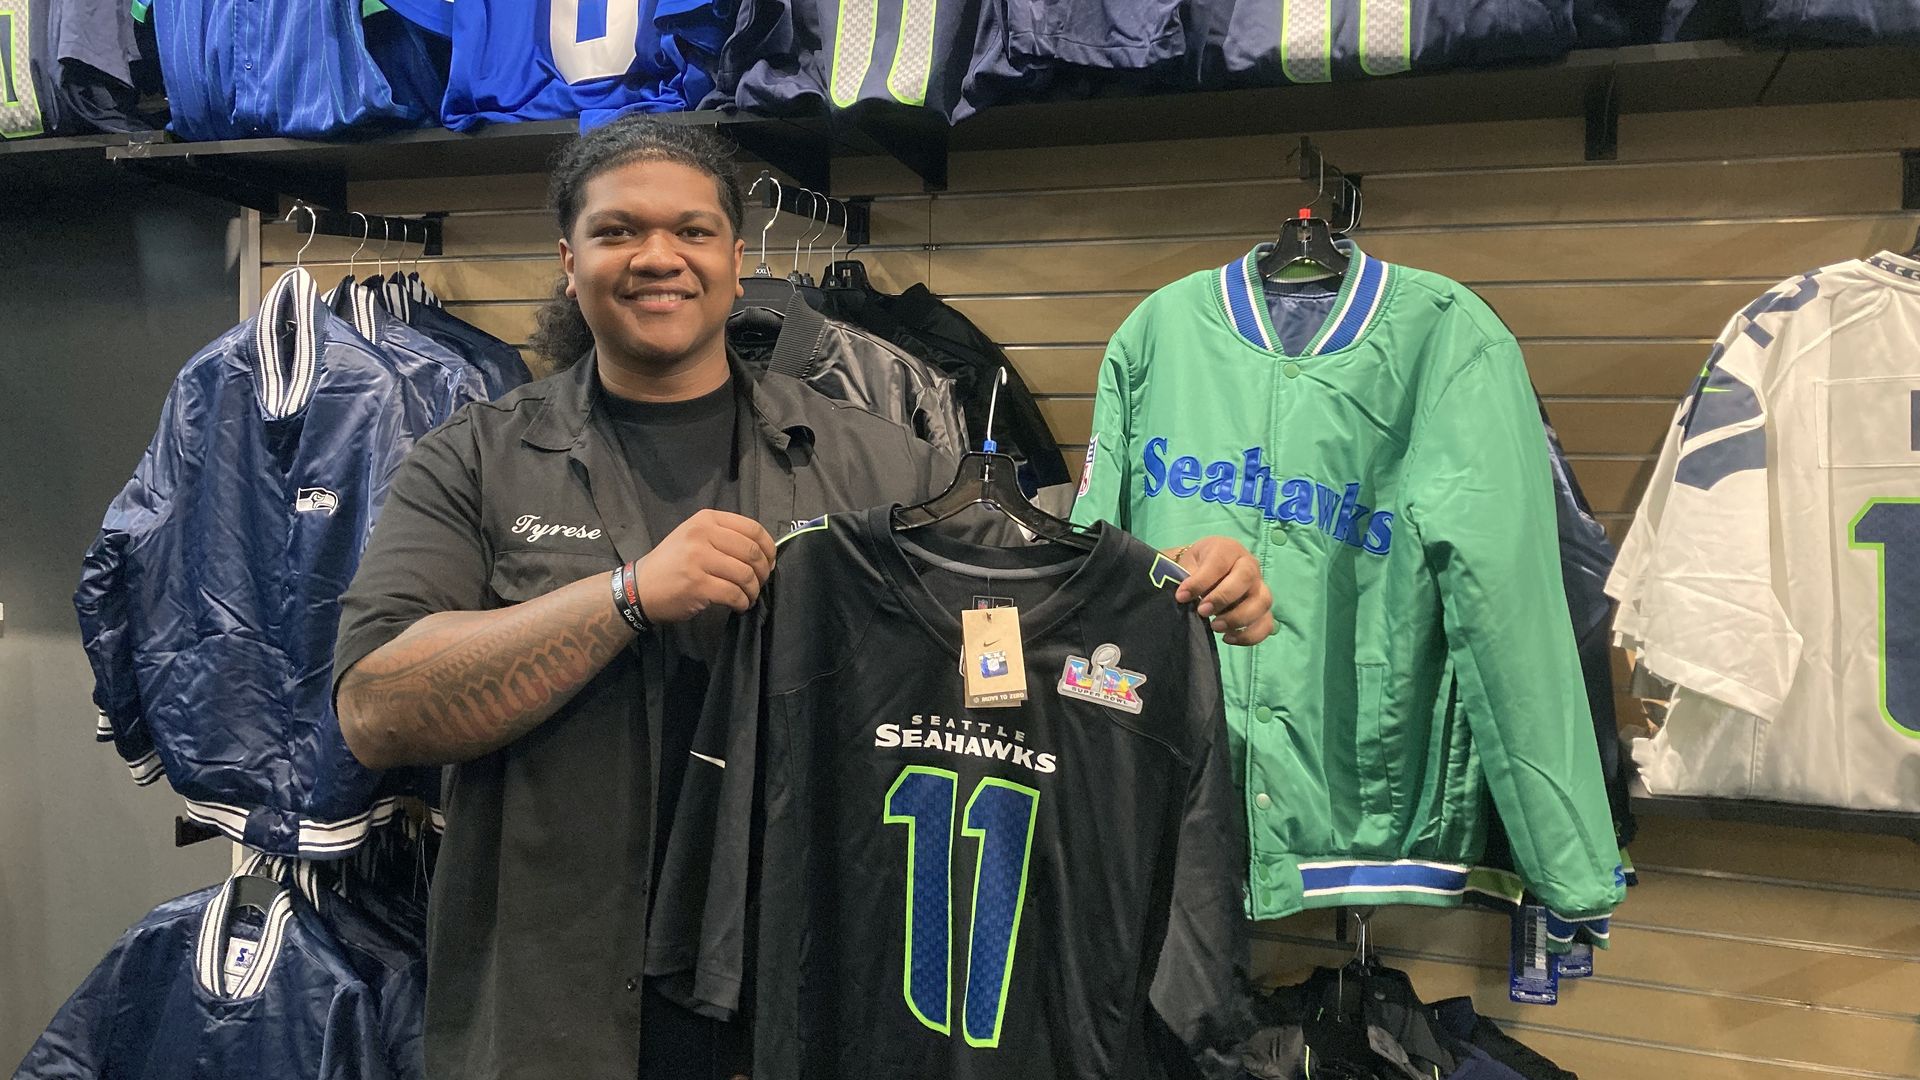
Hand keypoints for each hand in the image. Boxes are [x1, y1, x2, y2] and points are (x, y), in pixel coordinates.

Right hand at [631, 510, 776, 624]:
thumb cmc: (672, 563)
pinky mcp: (698, 585)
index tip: (770, 562)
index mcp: (706, 520)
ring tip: (748, 596)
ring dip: (753, 590)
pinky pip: (734, 594)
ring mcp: (699, 560)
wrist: (640, 588)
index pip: (753, 529)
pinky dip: (742, 602)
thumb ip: (724, 536)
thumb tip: (763, 552)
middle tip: (760, 583)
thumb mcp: (694, 536)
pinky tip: (739, 605)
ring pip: (745, 575)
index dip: (769, 548)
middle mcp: (703, 535)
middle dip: (763, 572)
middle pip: (752, 552)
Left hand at [1172, 537, 1274, 646]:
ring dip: (1238, 618)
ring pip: (1262, 602)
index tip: (1181, 596)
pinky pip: (1266, 624)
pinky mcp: (1263, 609)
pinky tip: (1227, 638)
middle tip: (1202, 611)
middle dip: (1222, 598)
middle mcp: (1249, 565)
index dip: (1200, 581)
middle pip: (1246, 577)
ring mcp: (1259, 587)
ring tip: (1215, 627)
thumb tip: (1183, 597)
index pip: (1219, 562)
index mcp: (1228, 549)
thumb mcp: (1187, 565)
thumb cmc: (1196, 567)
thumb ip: (1185, 577)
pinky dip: (1250, 635)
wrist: (1205, 571)